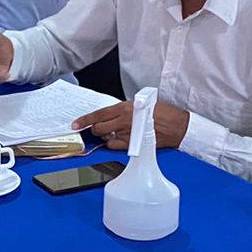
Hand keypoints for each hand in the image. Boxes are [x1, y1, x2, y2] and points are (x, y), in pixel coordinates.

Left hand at [72, 99, 189, 148]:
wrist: (176, 125)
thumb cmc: (162, 113)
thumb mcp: (140, 104)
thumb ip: (123, 110)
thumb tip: (111, 115)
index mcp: (124, 108)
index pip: (98, 114)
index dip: (84, 120)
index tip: (75, 124)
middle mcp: (123, 120)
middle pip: (98, 128)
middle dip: (96, 129)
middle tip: (99, 129)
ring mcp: (127, 134)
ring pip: (105, 138)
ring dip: (105, 137)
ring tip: (114, 133)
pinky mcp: (132, 144)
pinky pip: (114, 146)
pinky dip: (113, 144)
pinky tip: (120, 140)